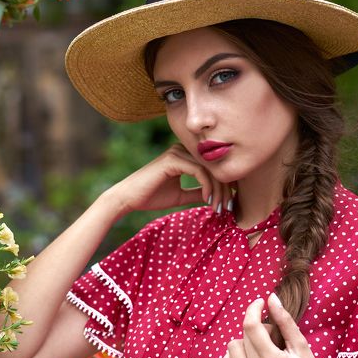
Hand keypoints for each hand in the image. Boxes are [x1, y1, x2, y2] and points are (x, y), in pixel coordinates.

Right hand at [103, 144, 232, 215]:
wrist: (128, 198)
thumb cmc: (151, 196)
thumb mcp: (181, 195)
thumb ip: (198, 192)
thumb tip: (217, 196)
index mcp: (184, 156)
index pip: (211, 166)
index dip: (224, 184)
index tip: (228, 202)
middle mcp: (181, 150)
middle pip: (213, 166)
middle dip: (224, 188)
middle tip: (227, 207)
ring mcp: (176, 153)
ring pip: (208, 169)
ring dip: (218, 190)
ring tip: (219, 207)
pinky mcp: (172, 160)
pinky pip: (198, 171)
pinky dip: (207, 186)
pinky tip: (207, 199)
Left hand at [218, 293, 345, 357]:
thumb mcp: (301, 346)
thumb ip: (285, 321)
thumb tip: (270, 298)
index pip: (251, 326)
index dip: (253, 309)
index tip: (259, 303)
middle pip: (243, 337)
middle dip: (256, 329)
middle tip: (272, 336)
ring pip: (231, 350)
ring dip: (244, 343)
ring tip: (262, 349)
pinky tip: (246, 357)